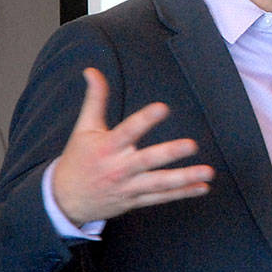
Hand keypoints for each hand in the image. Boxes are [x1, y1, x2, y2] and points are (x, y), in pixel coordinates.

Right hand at [51, 68, 213, 225]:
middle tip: (192, 145)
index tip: (163, 108)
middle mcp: (119, 168)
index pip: (128, 130)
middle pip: (147, 161)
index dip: (145, 119)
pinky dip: (182, 193)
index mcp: (107, 147)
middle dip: (169, 153)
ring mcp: (129, 186)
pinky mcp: (135, 200)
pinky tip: (202, 187)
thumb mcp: (84, 128)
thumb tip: (92, 70)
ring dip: (184, 178)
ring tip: (207, 172)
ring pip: (159, 184)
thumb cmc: (78, 160)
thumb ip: (95, 99)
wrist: (64, 200)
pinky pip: (161, 198)